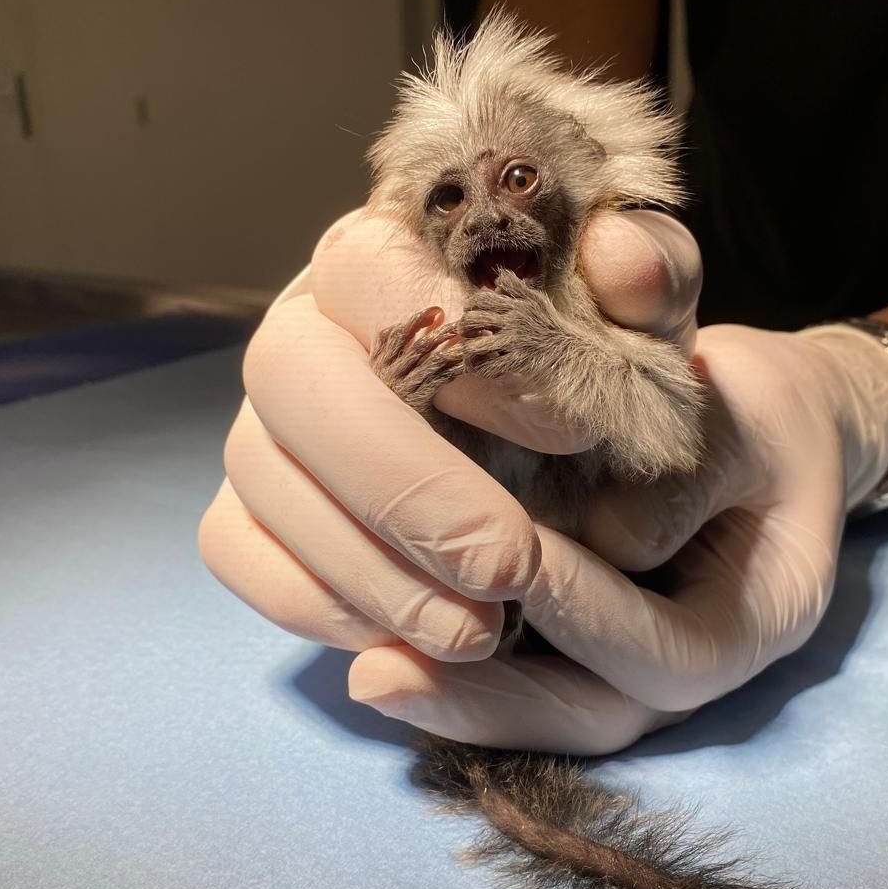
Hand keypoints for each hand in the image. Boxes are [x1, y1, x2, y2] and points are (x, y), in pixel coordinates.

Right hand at [198, 205, 700, 666]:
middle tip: (506, 565)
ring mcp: (262, 420)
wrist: (575, 450)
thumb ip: (650, 276)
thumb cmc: (597, 373)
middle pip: (291, 375)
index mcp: (388, 252)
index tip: (570, 436)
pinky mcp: (246, 506)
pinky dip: (315, 600)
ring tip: (476, 630)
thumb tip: (622, 260)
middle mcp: (305, 326)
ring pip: (262, 476)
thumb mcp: (642, 319)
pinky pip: (236, 548)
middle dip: (400, 482)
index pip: (378, 271)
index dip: (460, 354)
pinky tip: (408, 635)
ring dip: (368, 567)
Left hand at [349, 323, 887, 753]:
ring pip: (539, 714)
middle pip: (590, 716)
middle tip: (388, 670)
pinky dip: (446, 667)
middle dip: (489, 697)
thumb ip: (700, 466)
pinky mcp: (574, 656)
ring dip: (453, 698)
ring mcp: (627, 673)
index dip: (585, 614)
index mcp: (755, 623)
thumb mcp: (758, 415)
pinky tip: (371, 637)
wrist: (760, 429)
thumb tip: (612, 537)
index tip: (508, 563)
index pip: (666, 653)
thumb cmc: (759, 412)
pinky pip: (511, 682)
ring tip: (368, 673)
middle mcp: (688, 669)